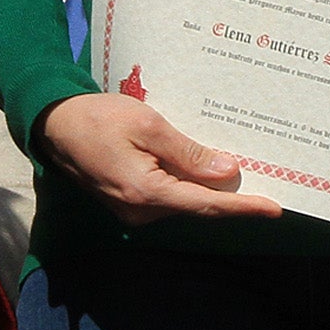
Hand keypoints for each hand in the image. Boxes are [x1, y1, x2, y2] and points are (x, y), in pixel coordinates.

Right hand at [36, 93, 282, 225]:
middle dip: (232, 197)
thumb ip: (188, 153)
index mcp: (147, 193)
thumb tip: (227, 172)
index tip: (275, 208)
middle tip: (269, 182)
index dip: (243, 207)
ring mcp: (133, 211)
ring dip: (209, 189)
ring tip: (244, 170)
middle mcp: (141, 211)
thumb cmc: (99, 117)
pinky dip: (189, 185)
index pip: (206, 205)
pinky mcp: (129, 202)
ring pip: (184, 202)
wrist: (55, 124)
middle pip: (198, 207)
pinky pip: (168, 197)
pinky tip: (205, 167)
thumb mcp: (149, 126)